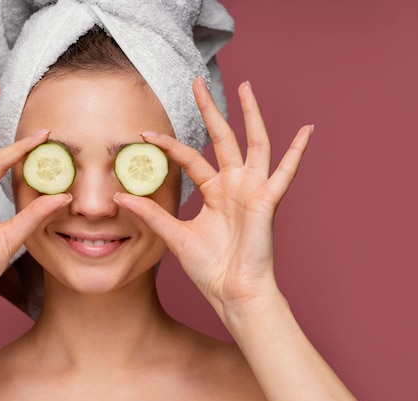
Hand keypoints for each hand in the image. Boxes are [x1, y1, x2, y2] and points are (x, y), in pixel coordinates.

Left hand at [114, 79, 311, 315]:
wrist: (232, 291)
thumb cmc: (210, 267)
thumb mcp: (174, 236)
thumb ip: (151, 214)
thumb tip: (121, 196)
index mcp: (214, 192)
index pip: (190, 158)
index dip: (168, 145)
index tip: (145, 134)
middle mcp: (234, 185)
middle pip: (222, 138)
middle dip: (210, 110)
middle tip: (197, 83)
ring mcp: (253, 190)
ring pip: (254, 143)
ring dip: (250, 115)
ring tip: (246, 87)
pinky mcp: (268, 200)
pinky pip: (285, 172)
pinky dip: (297, 152)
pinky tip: (306, 131)